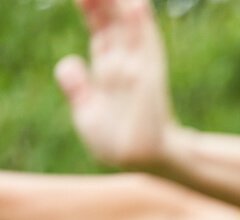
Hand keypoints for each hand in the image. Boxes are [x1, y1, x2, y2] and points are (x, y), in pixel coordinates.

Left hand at [55, 0, 176, 169]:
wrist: (142, 161)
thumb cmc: (116, 141)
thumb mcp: (88, 114)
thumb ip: (77, 88)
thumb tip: (69, 62)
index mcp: (109, 67)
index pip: (99, 29)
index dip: (91, 9)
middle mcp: (125, 62)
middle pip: (113, 22)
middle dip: (103, 1)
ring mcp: (137, 68)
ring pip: (128, 28)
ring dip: (122, 5)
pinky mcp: (147, 79)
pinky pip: (144, 47)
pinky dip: (141, 26)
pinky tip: (137, 5)